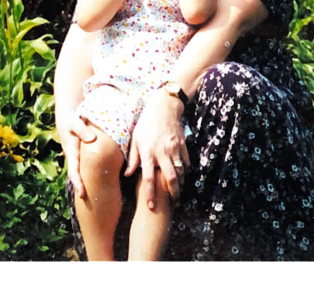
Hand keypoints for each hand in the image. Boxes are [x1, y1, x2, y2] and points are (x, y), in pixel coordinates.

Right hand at [56, 109, 97, 199]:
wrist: (66, 114)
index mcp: (71, 152)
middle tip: (90, 203)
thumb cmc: (71, 118)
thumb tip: (92, 139)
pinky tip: (102, 178)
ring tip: (97, 196)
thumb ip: (83, 130)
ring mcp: (77, 154)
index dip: (78, 184)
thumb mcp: (76, 122)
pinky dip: (91, 172)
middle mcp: (74, 156)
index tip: (82, 194)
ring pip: (83, 171)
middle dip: (83, 189)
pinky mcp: (82, 151)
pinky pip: (86, 164)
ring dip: (88, 182)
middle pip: (78, 176)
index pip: (74, 172)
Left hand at [125, 88, 189, 208]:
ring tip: (178, 193)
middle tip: (174, 204)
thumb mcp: (135, 138)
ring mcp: (174, 149)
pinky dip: (185, 171)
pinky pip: (186, 162)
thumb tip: (127, 174)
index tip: (151, 206)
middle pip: (170, 178)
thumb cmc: (146, 123)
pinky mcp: (182, 145)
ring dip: (180, 185)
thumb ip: (133, 157)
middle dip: (173, 194)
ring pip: (180, 172)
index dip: (150, 194)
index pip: (148, 178)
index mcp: (148, 152)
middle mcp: (162, 152)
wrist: (164, 107)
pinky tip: (182, 176)